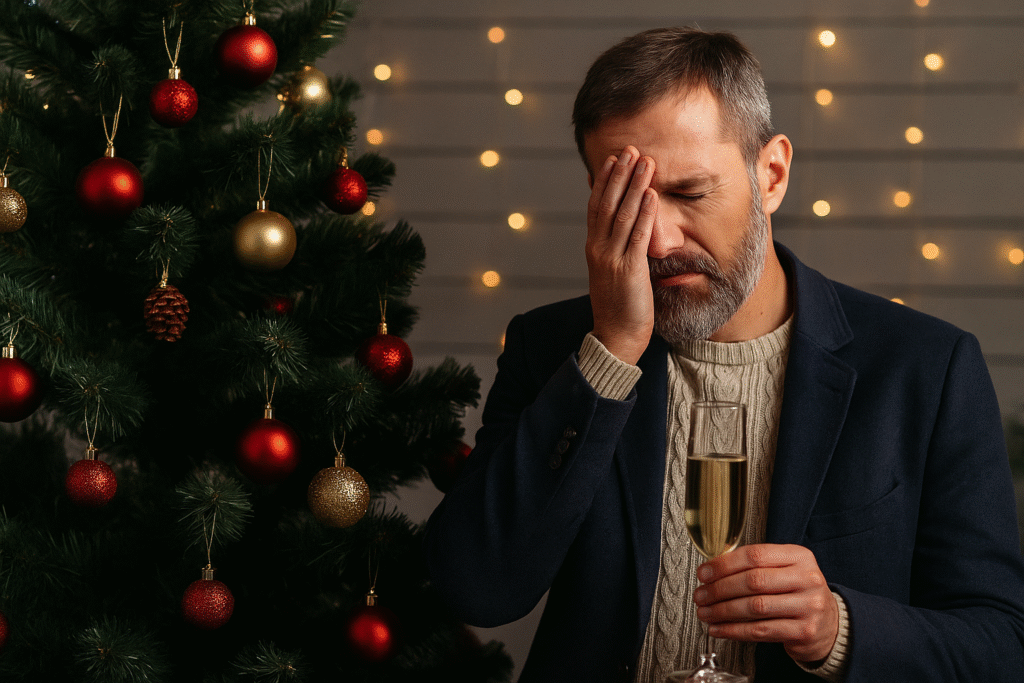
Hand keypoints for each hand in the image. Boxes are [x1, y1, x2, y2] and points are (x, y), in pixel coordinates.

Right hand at [585, 147, 657, 364]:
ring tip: (645, 162)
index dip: (604, 181)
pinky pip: (637, 236)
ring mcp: (611, 259)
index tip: (612, 159)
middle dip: (619, 175)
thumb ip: (617, 249)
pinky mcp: (628, 270)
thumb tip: (628, 230)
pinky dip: (645, 213)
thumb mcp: (613, 272)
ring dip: (634, 186)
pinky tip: (652, 195)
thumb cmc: (619, 306)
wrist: (616, 335)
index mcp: (594, 248)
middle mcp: (598, 249)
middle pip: (607, 204)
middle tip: (629, 149)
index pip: (596, 207)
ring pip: (622, 214)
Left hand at [693, 544, 838, 663]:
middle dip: (719, 589)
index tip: (704, 573)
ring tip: (705, 612)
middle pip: (753, 581)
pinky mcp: (804, 631)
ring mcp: (808, 606)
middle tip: (701, 595)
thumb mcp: (785, 569)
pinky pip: (760, 631)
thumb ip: (756, 565)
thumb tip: (712, 571)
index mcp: (799, 556)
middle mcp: (807, 579)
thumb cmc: (798, 592)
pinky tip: (719, 629)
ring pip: (755, 607)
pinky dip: (734, 631)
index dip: (724, 564)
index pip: (755, 555)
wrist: (829, 624)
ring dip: (723, 611)